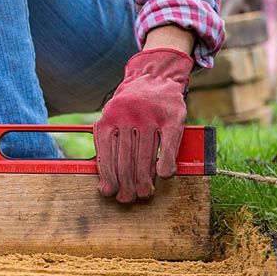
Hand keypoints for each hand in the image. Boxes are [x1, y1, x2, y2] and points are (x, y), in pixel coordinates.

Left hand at [93, 48, 192, 202]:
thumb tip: (106, 182)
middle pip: (125, 159)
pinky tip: (164, 175)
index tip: (109, 192)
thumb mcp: (112, 117)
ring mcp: (149, 117)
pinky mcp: (170, 118)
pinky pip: (168, 145)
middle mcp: (126, 117)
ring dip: (144, 180)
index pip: (106, 155)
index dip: (108, 177)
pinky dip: (166, 163)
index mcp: (107, 118)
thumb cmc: (130, 106)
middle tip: (127, 199)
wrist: (155, 76)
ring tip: (143, 194)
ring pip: (145, 156)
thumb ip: (108, 143)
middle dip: (125, 184)